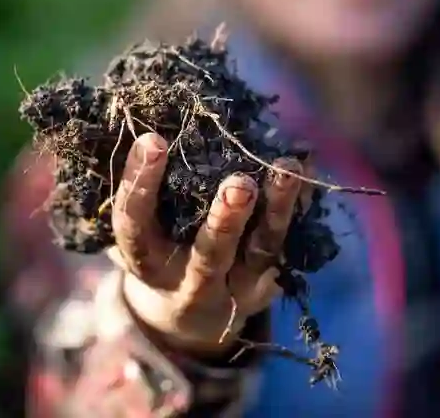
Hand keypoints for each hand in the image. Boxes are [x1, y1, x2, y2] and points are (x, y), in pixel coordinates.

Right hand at [108, 132, 304, 356]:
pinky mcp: (268, 283)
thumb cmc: (158, 251)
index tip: (153, 140)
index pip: (135, 224)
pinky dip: (299, 206)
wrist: (188, 320)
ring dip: (277, 210)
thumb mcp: (142, 230)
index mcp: (146, 261)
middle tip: (239, 183)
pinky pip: (288, 243)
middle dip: (226, 221)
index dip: (140, 184)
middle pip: (210, 255)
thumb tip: (151, 118)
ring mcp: (235, 287)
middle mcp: (189, 280)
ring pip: (260, 251)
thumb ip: (144, 190)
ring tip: (287, 170)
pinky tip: (305, 168)